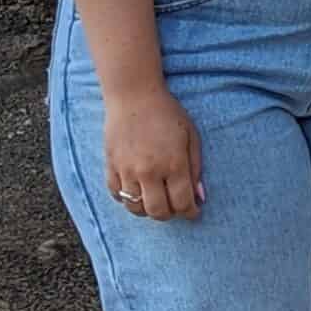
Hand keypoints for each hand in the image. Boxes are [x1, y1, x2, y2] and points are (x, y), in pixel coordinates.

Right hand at [102, 86, 202, 220]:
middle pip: (158, 211)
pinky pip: (116, 195)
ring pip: (135, 208)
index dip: (190, 212)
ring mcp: (127, 171)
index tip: (193, 212)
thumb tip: (199, 197)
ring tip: (156, 200)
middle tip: (175, 207)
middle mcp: (149, 171)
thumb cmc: (167, 114)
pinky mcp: (111, 167)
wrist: (134, 96)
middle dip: (170, 214)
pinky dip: (127, 199)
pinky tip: (138, 192)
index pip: (182, 202)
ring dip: (148, 210)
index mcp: (173, 163)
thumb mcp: (191, 136)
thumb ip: (196, 168)